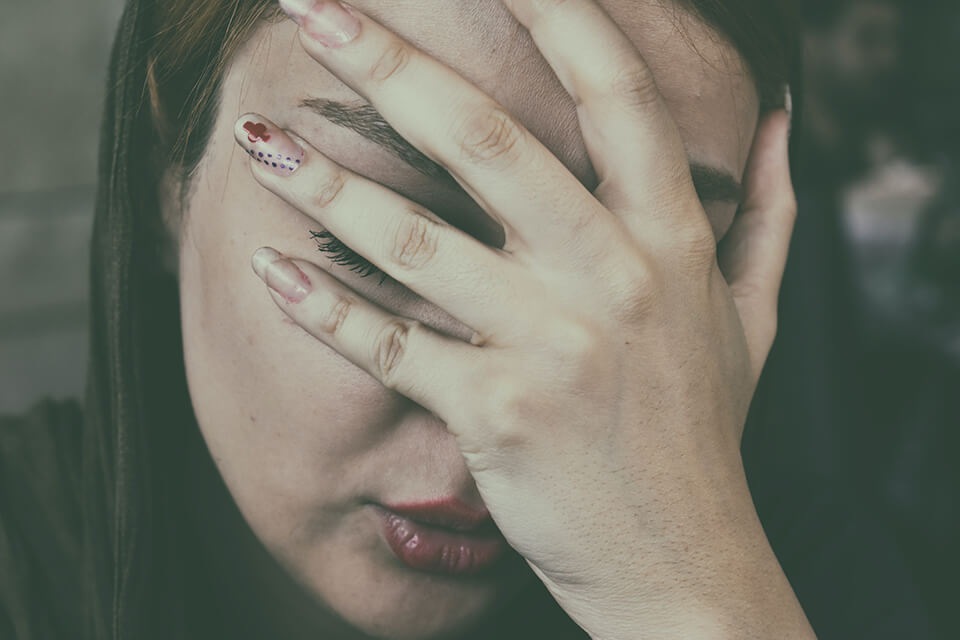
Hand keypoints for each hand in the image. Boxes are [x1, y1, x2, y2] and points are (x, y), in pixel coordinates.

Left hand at [237, 0, 811, 636]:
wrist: (681, 560)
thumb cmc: (702, 432)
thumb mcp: (756, 317)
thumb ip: (768, 213)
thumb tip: (778, 120)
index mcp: (672, 241)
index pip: (616, 95)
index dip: (557, 14)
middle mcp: (611, 279)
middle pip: (487, 141)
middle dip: (390, 62)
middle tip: (312, 7)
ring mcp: (550, 347)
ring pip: (416, 241)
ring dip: (325, 184)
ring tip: (257, 141)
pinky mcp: (492, 413)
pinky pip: (389, 348)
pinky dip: (322, 310)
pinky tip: (270, 271)